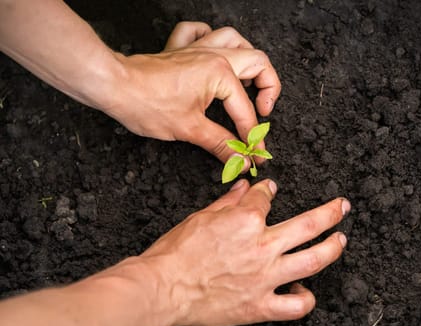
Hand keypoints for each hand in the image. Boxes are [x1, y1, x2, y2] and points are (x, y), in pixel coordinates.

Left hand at [104, 22, 280, 162]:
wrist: (114, 85)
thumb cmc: (146, 103)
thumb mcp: (190, 130)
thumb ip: (221, 144)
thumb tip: (241, 160)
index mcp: (220, 74)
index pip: (245, 111)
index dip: (252, 137)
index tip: (254, 156)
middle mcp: (214, 55)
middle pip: (258, 62)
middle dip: (269, 88)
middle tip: (263, 113)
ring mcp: (197, 49)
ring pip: (235, 40)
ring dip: (248, 58)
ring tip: (250, 82)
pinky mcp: (180, 50)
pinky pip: (200, 32)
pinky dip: (211, 38)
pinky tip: (214, 53)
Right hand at [139, 179, 350, 325]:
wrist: (162, 288)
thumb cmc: (176, 253)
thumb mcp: (200, 217)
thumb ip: (229, 201)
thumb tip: (246, 186)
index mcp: (246, 220)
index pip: (267, 197)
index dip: (270, 191)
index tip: (271, 190)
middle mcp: (262, 245)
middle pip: (309, 224)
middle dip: (331, 212)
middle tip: (342, 207)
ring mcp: (266, 276)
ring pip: (314, 260)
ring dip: (333, 248)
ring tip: (341, 241)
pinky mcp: (260, 304)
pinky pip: (295, 306)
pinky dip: (305, 298)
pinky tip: (305, 291)